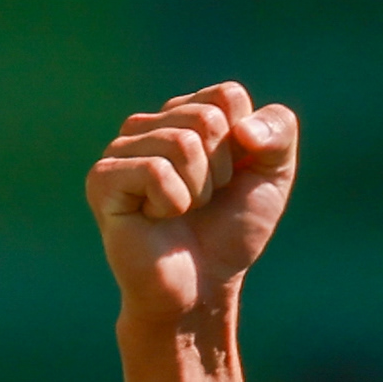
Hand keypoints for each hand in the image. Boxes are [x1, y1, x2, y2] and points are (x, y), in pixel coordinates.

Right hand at [86, 83, 298, 324]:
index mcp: (187, 115)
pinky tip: (157, 218)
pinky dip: (173, 203)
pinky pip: (156, 170)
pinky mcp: (103, 178)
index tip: (231, 177)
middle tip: (204, 201)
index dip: (244, 144)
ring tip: (181, 211)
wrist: (203, 286)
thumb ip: (279, 133)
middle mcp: (150, 124)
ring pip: (183, 143)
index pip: (228, 96)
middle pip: (208, 118)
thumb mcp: (273, 177)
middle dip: (221, 170)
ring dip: (198, 190)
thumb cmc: (231, 231)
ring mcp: (122, 148)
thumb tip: (242, 129)